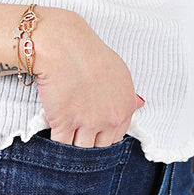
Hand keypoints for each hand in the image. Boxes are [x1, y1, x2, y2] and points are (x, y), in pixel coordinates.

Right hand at [33, 9, 142, 146]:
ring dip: (72, 145)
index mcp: (126, 105)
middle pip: (100, 146)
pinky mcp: (65, 124)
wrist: (61, 44)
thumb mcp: (118, 70)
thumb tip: (141, 103)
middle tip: (77, 132)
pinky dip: (56, 144)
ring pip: (81, 150)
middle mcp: (111, 116)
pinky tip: (53, 133)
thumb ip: (128, 93)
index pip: (116, 136)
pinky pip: (62, 145)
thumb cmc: (86, 50)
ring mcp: (89, 123)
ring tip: (64, 135)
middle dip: (89, 142)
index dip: (102, 134)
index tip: (93, 131)